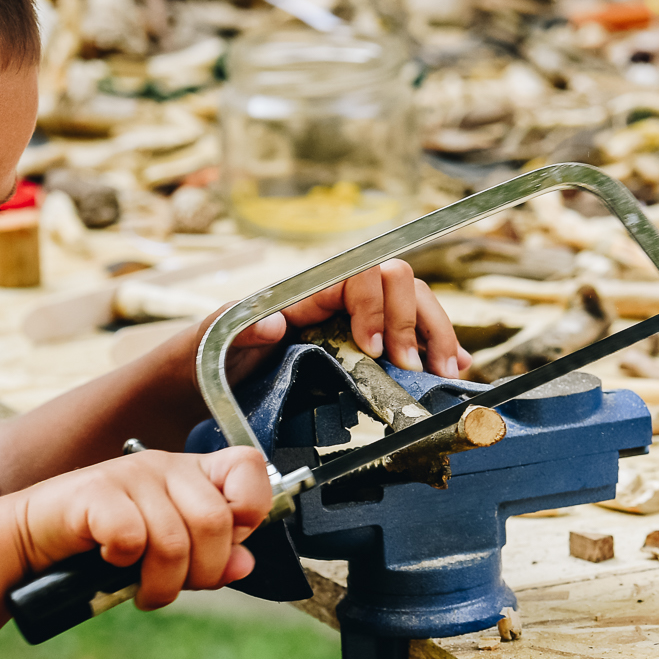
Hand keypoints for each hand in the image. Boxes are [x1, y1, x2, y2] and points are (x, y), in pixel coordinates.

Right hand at [12, 447, 271, 608]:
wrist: (32, 542)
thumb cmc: (104, 547)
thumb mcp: (166, 553)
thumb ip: (209, 555)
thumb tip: (245, 564)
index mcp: (191, 474)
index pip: (248, 467)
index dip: (250, 510)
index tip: (227, 543)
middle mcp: (165, 466)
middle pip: (215, 522)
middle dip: (202, 572)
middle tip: (174, 586)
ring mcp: (131, 475)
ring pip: (175, 540)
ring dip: (161, 583)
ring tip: (143, 590)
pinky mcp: (97, 491)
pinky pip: (132, 537)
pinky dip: (124, 564)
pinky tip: (111, 562)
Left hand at [223, 259, 471, 379]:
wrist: (203, 384)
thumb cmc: (208, 357)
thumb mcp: (215, 341)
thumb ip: (241, 328)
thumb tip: (277, 324)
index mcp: (311, 289)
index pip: (362, 274)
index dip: (376, 306)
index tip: (374, 350)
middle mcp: (340, 300)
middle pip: (400, 286)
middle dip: (417, 323)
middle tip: (414, 371)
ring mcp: (356, 323)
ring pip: (415, 308)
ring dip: (437, 336)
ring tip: (447, 373)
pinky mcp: (365, 351)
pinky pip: (412, 337)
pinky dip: (438, 349)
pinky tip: (454, 369)